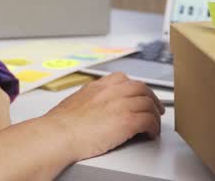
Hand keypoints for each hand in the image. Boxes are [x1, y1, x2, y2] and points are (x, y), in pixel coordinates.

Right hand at [44, 73, 163, 160]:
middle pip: (141, 89)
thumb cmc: (60, 125)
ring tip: (155, 124)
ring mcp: (121, 104)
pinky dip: (153, 127)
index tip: (138, 94)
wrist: (58, 134)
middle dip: (151, 98)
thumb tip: (89, 109)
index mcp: (98, 86)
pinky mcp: (127, 121)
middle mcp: (112, 91)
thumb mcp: (74, 102)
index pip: (123, 79)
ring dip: (154, 115)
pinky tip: (151, 133)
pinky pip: (149, 120)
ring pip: (148, 104)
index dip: (135, 88)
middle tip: (155, 108)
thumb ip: (87, 101)